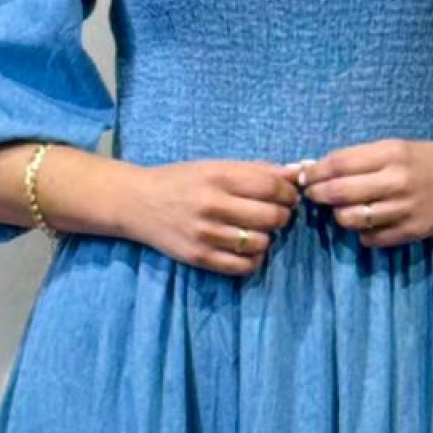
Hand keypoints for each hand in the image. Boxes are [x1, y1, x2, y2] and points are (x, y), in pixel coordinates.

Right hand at [118, 157, 301, 275]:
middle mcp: (212, 205)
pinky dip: (253, 259)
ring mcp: (205, 234)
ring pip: (261, 243)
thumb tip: (296, 173)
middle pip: (271, 216)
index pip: (271, 186)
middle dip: (282, 216)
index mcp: (218, 176)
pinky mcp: (199, 257)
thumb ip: (255, 170)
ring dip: (267, 238)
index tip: (288, 196)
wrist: (135, 202)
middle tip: (275, 214)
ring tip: (256, 230)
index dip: (289, 192)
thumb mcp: (214, 166)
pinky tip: (246, 249)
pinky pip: (244, 266)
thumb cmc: (180, 181)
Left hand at [300, 133, 432, 245]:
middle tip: (313, 195)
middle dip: (319, 194)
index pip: (340, 163)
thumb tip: (317, 170)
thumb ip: (360, 159)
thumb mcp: (394, 147)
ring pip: (352, 219)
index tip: (304, 176)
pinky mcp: (412, 231)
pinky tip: (366, 223)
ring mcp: (405, 209)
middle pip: (340, 193)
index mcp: (391, 154)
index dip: (315, 172)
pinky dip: (362, 233)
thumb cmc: (424, 159)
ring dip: (339, 215)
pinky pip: (371, 238)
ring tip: (342, 209)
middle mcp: (397, 181)